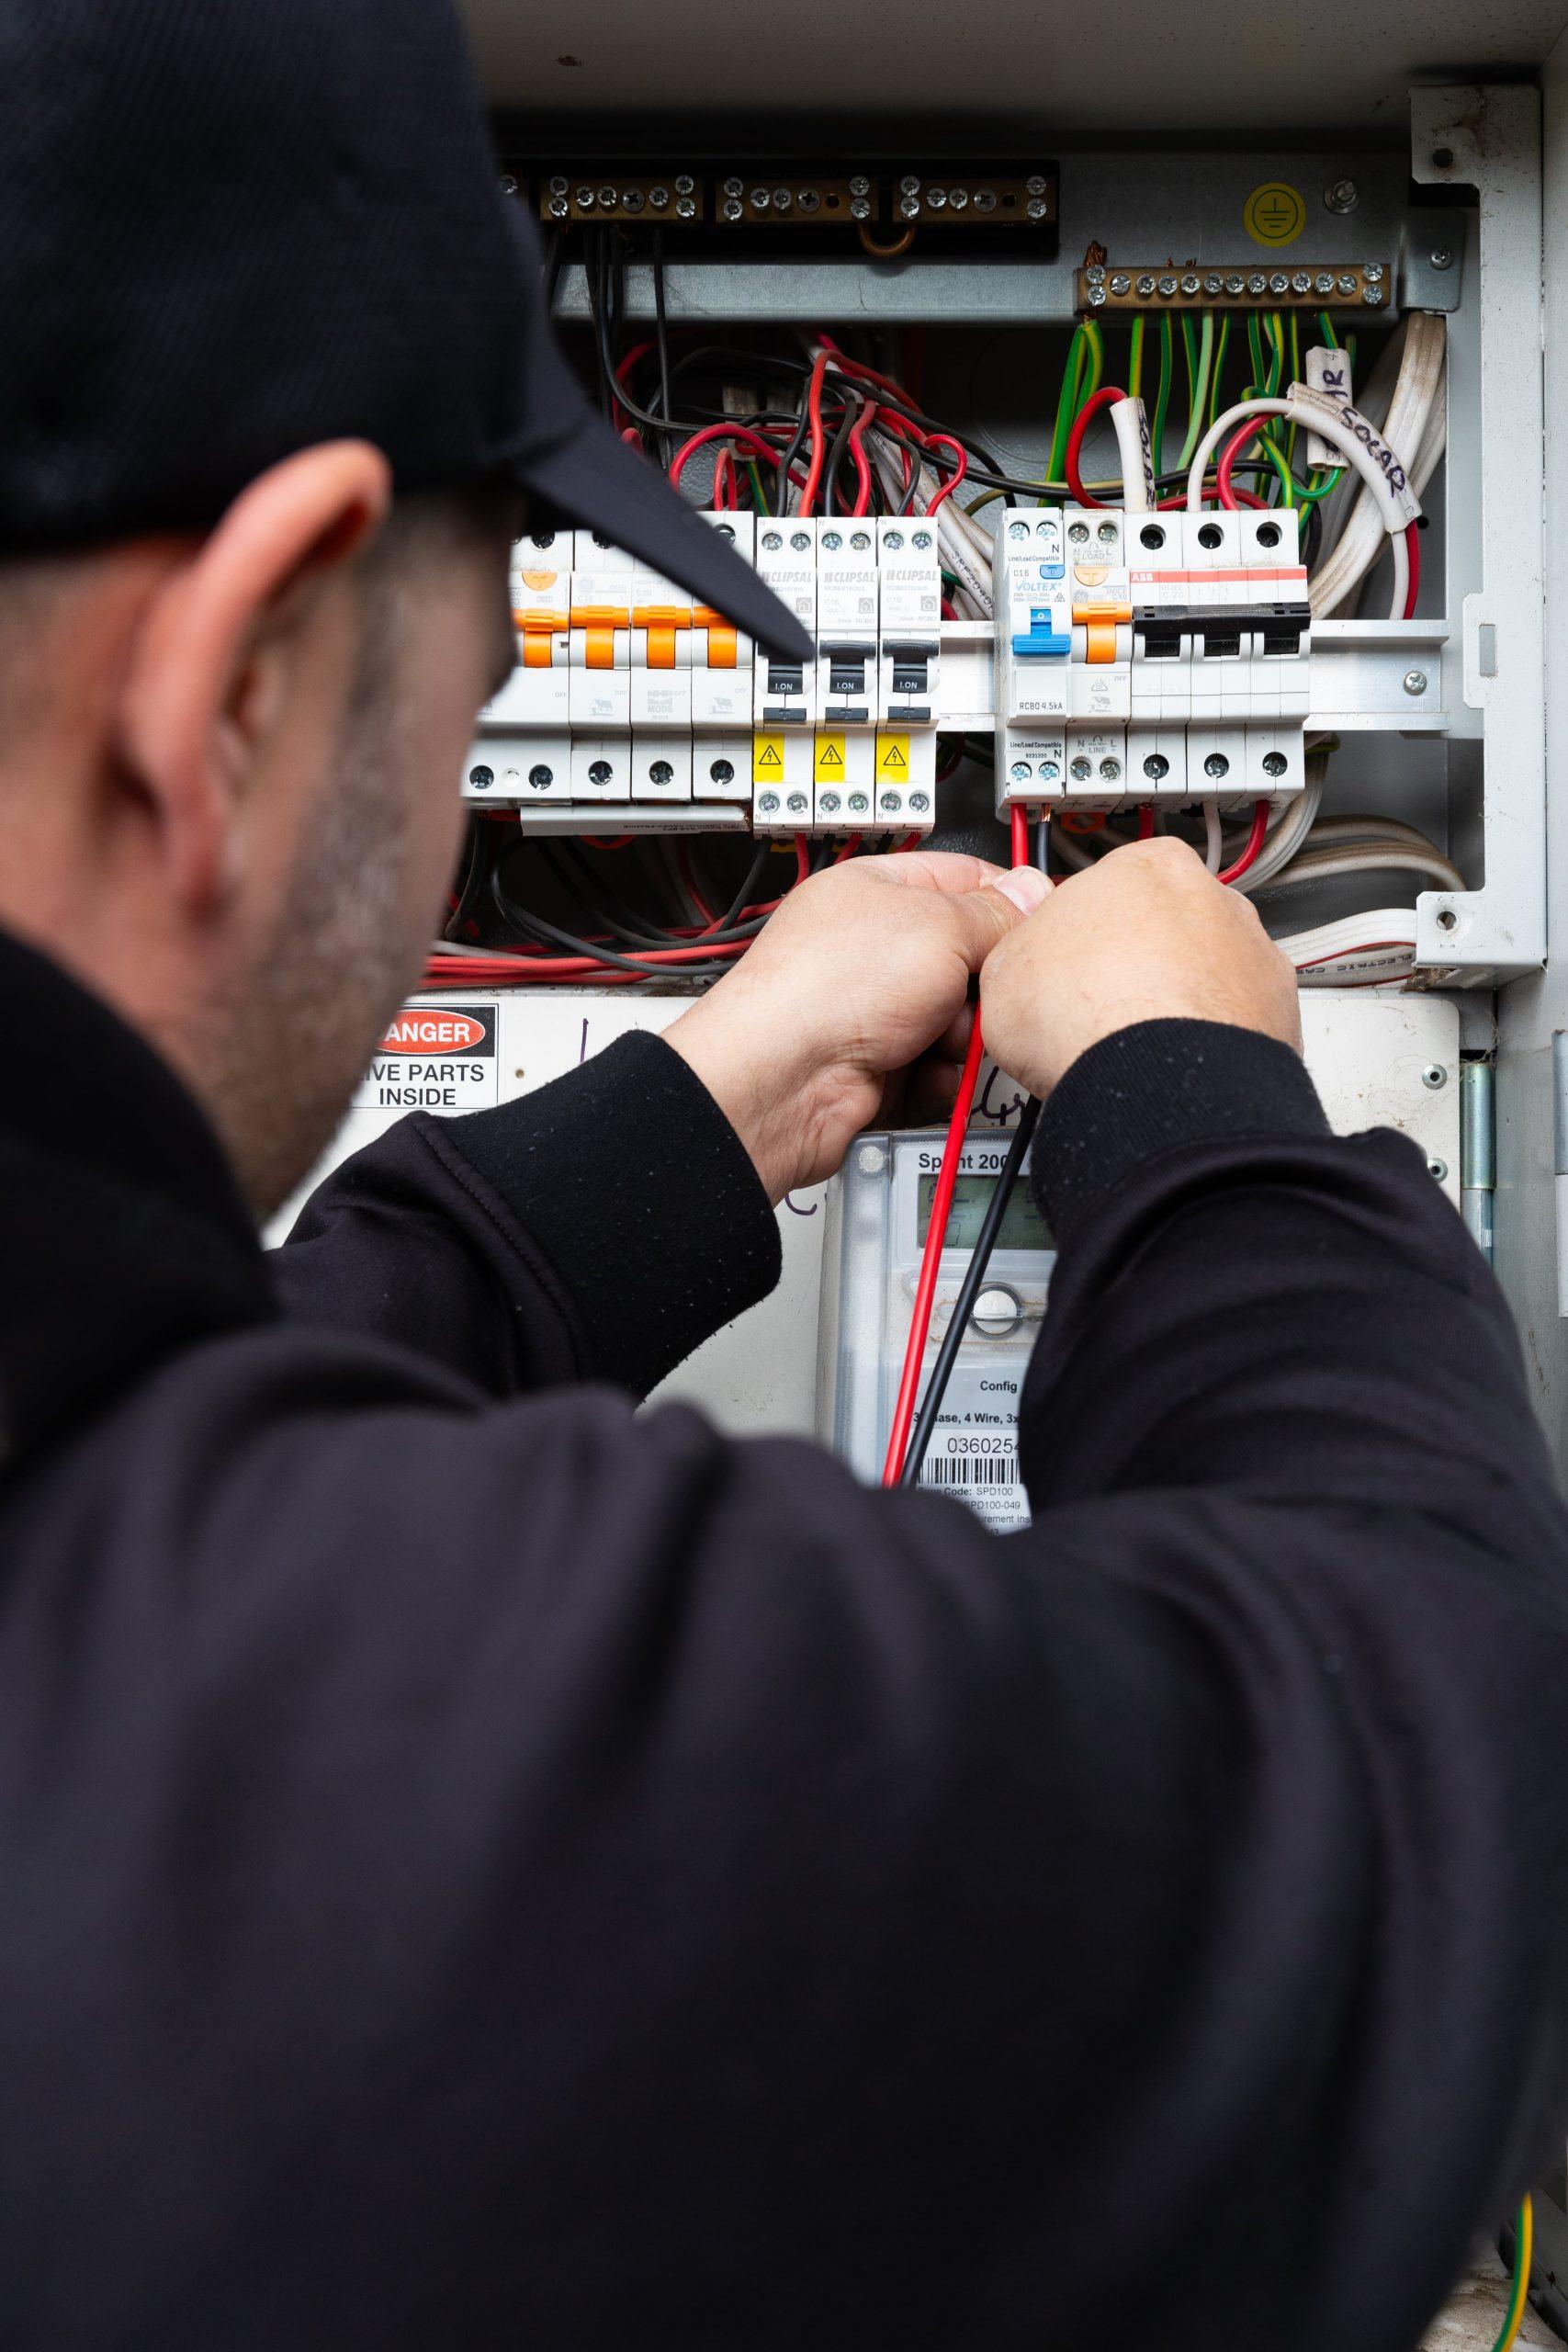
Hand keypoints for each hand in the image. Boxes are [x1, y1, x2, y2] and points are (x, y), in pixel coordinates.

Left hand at [666, 851, 1047, 1202]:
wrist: (783, 1082)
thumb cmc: (824, 991)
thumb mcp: (938, 927)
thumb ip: (994, 912)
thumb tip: (1030, 895)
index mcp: (875, 892)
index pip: (963, 879)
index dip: (1007, 900)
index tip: (1039, 924)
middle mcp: (871, 950)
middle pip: (965, 959)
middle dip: (982, 984)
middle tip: (980, 993)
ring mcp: (871, 1012)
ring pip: (957, 1022)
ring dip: (964, 1037)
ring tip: (944, 1040)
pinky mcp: (877, 1069)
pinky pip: (938, 1071)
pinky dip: (942, 1078)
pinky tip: (929, 1074)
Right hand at [980, 837, 1300, 1100]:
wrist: (1156, 1080)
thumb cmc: (1088, 1015)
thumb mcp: (1004, 966)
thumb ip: (1020, 944)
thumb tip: (1016, 955)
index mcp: (1146, 863)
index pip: (1102, 887)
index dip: (1074, 933)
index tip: (1062, 964)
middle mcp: (1210, 897)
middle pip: (1163, 925)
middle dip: (1133, 964)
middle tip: (1094, 1009)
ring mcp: (1251, 954)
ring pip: (1206, 973)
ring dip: (1176, 1003)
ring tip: (1134, 1049)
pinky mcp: (1279, 1012)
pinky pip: (1236, 1022)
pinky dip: (1209, 1043)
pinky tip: (1173, 1069)